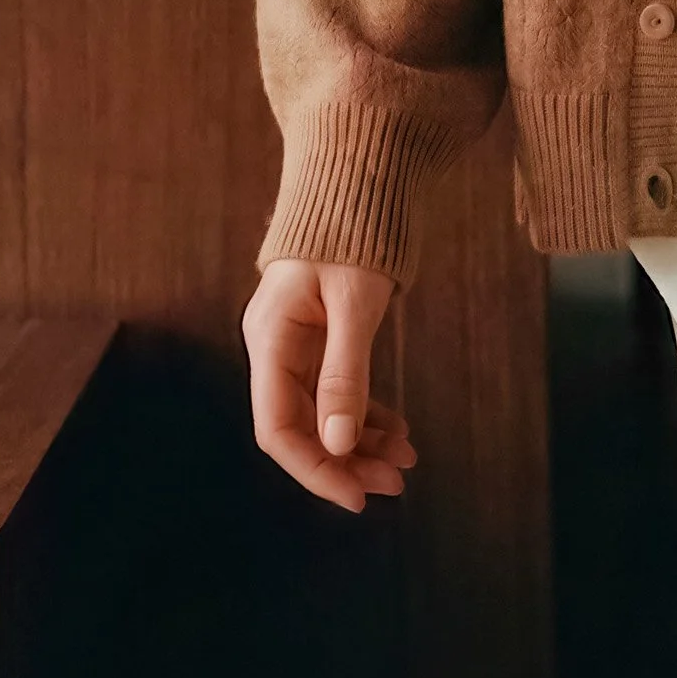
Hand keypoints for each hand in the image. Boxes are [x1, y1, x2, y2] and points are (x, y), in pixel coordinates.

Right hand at [243, 258, 416, 511]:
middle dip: (347, 461)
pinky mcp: (319, 337)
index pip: (278, 428)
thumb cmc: (354, 233)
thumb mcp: (354, 302)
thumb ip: (345, 372)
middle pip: (302, 426)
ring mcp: (296, 344)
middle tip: (397, 482)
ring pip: (322, 412)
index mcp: (270, 340)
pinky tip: (397, 431)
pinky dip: (366, 413)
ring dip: (361, 441)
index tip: (356, 497)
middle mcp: (275, 348)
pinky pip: (337, 389)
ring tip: (406, 461)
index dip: (314, 470)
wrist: (359, 179)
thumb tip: (340, 443)